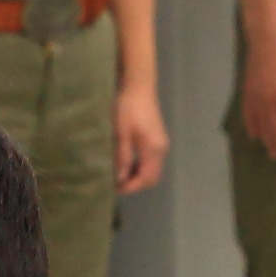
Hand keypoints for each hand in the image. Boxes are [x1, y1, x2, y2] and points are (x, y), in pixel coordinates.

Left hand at [113, 81, 169, 195]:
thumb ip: (122, 157)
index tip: (115, 189)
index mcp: (153, 149)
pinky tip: (126, 164)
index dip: (131, 187)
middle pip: (152, 177)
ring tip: (118, 175)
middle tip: (116, 184)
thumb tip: (120, 179)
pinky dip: (140, 167)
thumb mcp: (121, 134)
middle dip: (136, 184)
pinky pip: (152, 161)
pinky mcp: (157, 139)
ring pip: (153, 170)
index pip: (145, 178)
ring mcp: (161, 144)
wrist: (138, 87)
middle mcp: (161, 149)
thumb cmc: (127, 109)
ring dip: (137, 176)